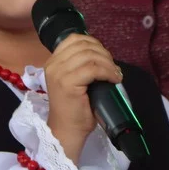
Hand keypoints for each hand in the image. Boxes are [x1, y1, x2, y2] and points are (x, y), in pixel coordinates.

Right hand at [44, 34, 122, 163]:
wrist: (67, 130)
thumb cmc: (74, 109)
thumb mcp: (76, 81)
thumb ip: (81, 65)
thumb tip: (103, 55)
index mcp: (53, 62)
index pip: (74, 39)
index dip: (94, 43)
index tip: (105, 57)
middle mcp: (53, 65)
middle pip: (83, 45)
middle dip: (103, 53)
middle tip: (113, 68)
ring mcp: (59, 73)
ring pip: (90, 55)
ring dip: (108, 63)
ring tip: (115, 74)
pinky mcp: (67, 83)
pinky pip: (93, 68)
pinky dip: (108, 71)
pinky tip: (114, 79)